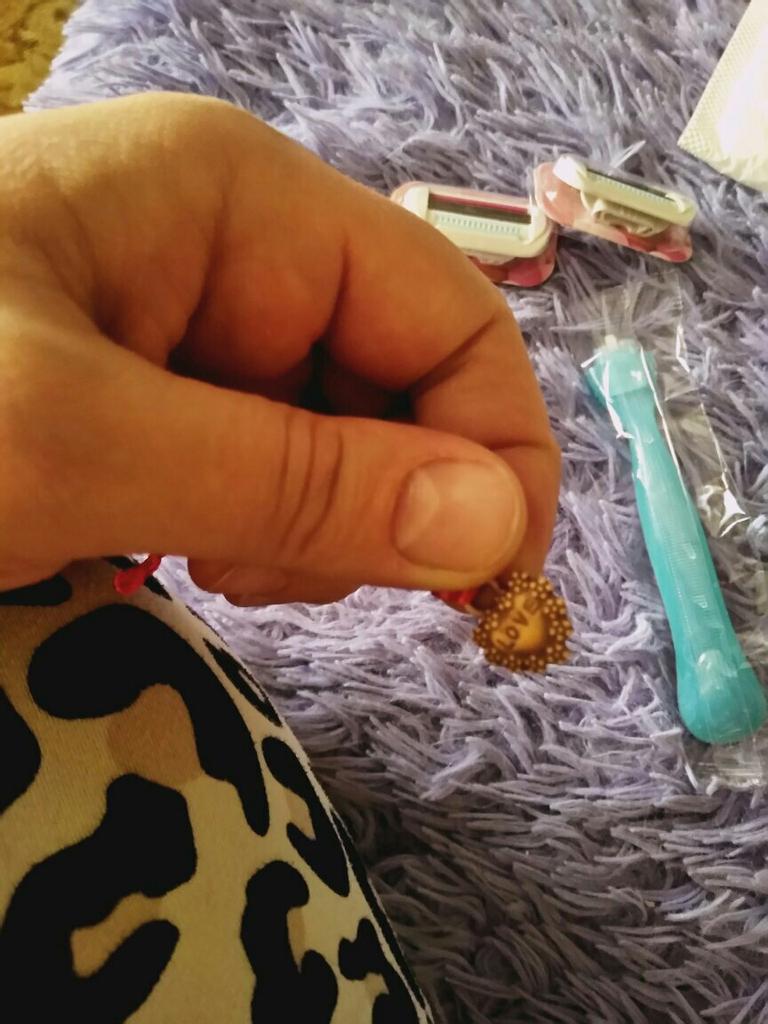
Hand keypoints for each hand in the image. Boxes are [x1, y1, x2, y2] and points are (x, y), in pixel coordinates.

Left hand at [0, 93, 558, 604]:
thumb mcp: (77, 439)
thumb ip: (294, 483)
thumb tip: (496, 531)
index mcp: (240, 202)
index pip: (451, 315)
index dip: (498, 450)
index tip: (492, 587)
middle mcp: (231, 254)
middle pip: (396, 387)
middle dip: (380, 503)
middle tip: (283, 579)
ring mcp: (187, 330)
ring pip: (332, 444)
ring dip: (309, 528)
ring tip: (211, 566)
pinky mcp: (147, 401)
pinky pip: (260, 471)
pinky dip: (254, 533)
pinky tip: (188, 554)